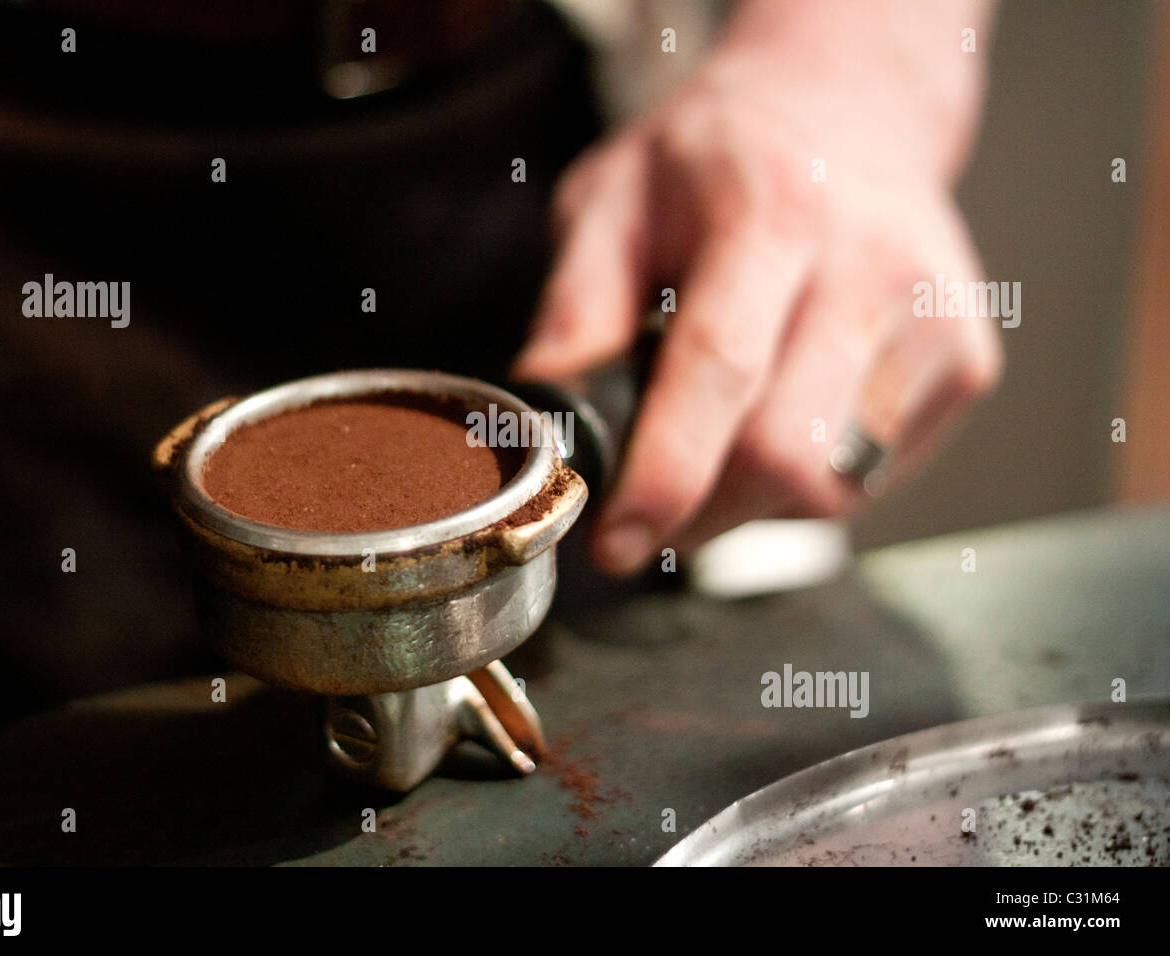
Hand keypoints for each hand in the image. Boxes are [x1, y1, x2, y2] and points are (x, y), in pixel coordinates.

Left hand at [513, 1, 1002, 574]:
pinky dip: (806, 482)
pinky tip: (782, 416)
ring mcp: (936, 319)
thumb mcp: (613, 197)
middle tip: (650, 504)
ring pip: (831, 487)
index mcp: (772, 211)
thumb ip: (577, 303)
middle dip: (701, 511)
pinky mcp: (967, 364)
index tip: (614, 540)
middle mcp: (872, 264)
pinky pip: (870, 480)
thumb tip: (546, 409)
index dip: (665, 473)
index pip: (722, 367)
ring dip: (752, 501)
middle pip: (785, 454)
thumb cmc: (717, 160)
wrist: (849, 110)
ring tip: (720, 433)